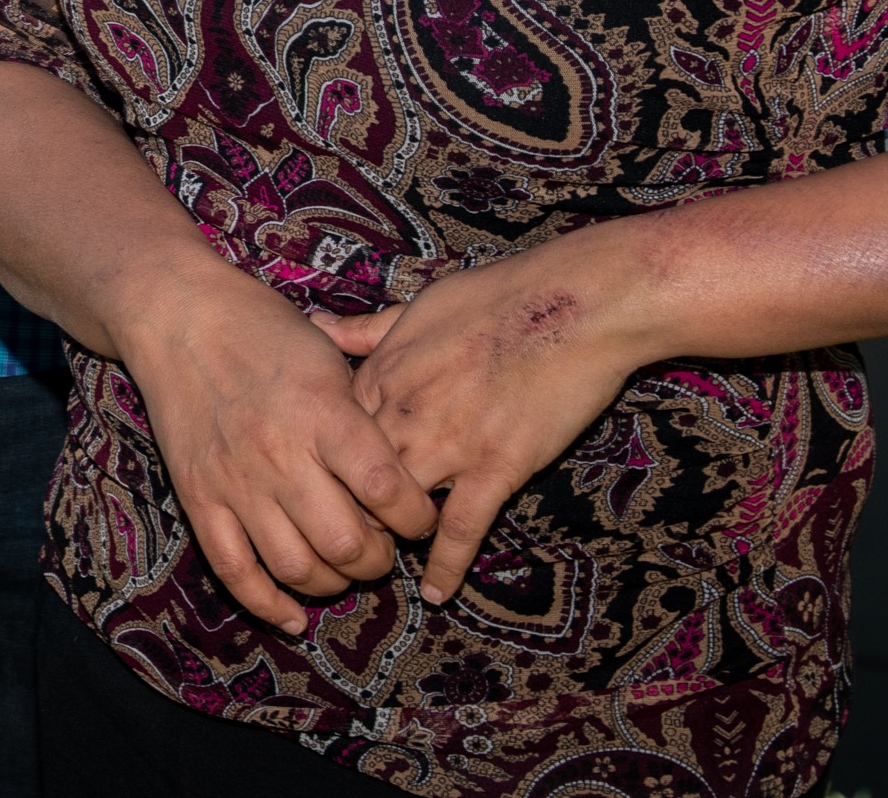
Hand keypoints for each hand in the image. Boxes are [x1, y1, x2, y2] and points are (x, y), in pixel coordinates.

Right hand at [112, 263, 437, 639]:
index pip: (387, 491)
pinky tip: (294, 616)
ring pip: (296, 568)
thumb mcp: (331, 356)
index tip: (421, 516)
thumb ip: (366, 419)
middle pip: (347, 544)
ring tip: (344, 566)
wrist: (176, 315)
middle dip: (380, 559)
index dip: (419, 518)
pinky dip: (267, 604)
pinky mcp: (199, 498)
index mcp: (322, 413)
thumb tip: (404, 479)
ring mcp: (235, 481)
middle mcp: (280, 454)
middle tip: (383, 544)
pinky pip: (234, 570)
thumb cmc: (264, 329)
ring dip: (332, 582)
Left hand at [325, 237, 646, 605]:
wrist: (572, 303)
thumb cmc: (498, 295)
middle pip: (353, 479)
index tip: (321, 490)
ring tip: (379, 570)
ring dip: (388, 539)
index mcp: (383, 372)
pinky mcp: (498, 466)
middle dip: (344, 512)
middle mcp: (405, 411)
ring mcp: (449, 442)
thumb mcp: (418, 304)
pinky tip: (436, 593)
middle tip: (341, 542)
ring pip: (398, 508)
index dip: (325, 467)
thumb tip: (315, 325)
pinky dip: (446, 565)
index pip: (331, 436)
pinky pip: (462, 528)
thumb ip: (367, 329)